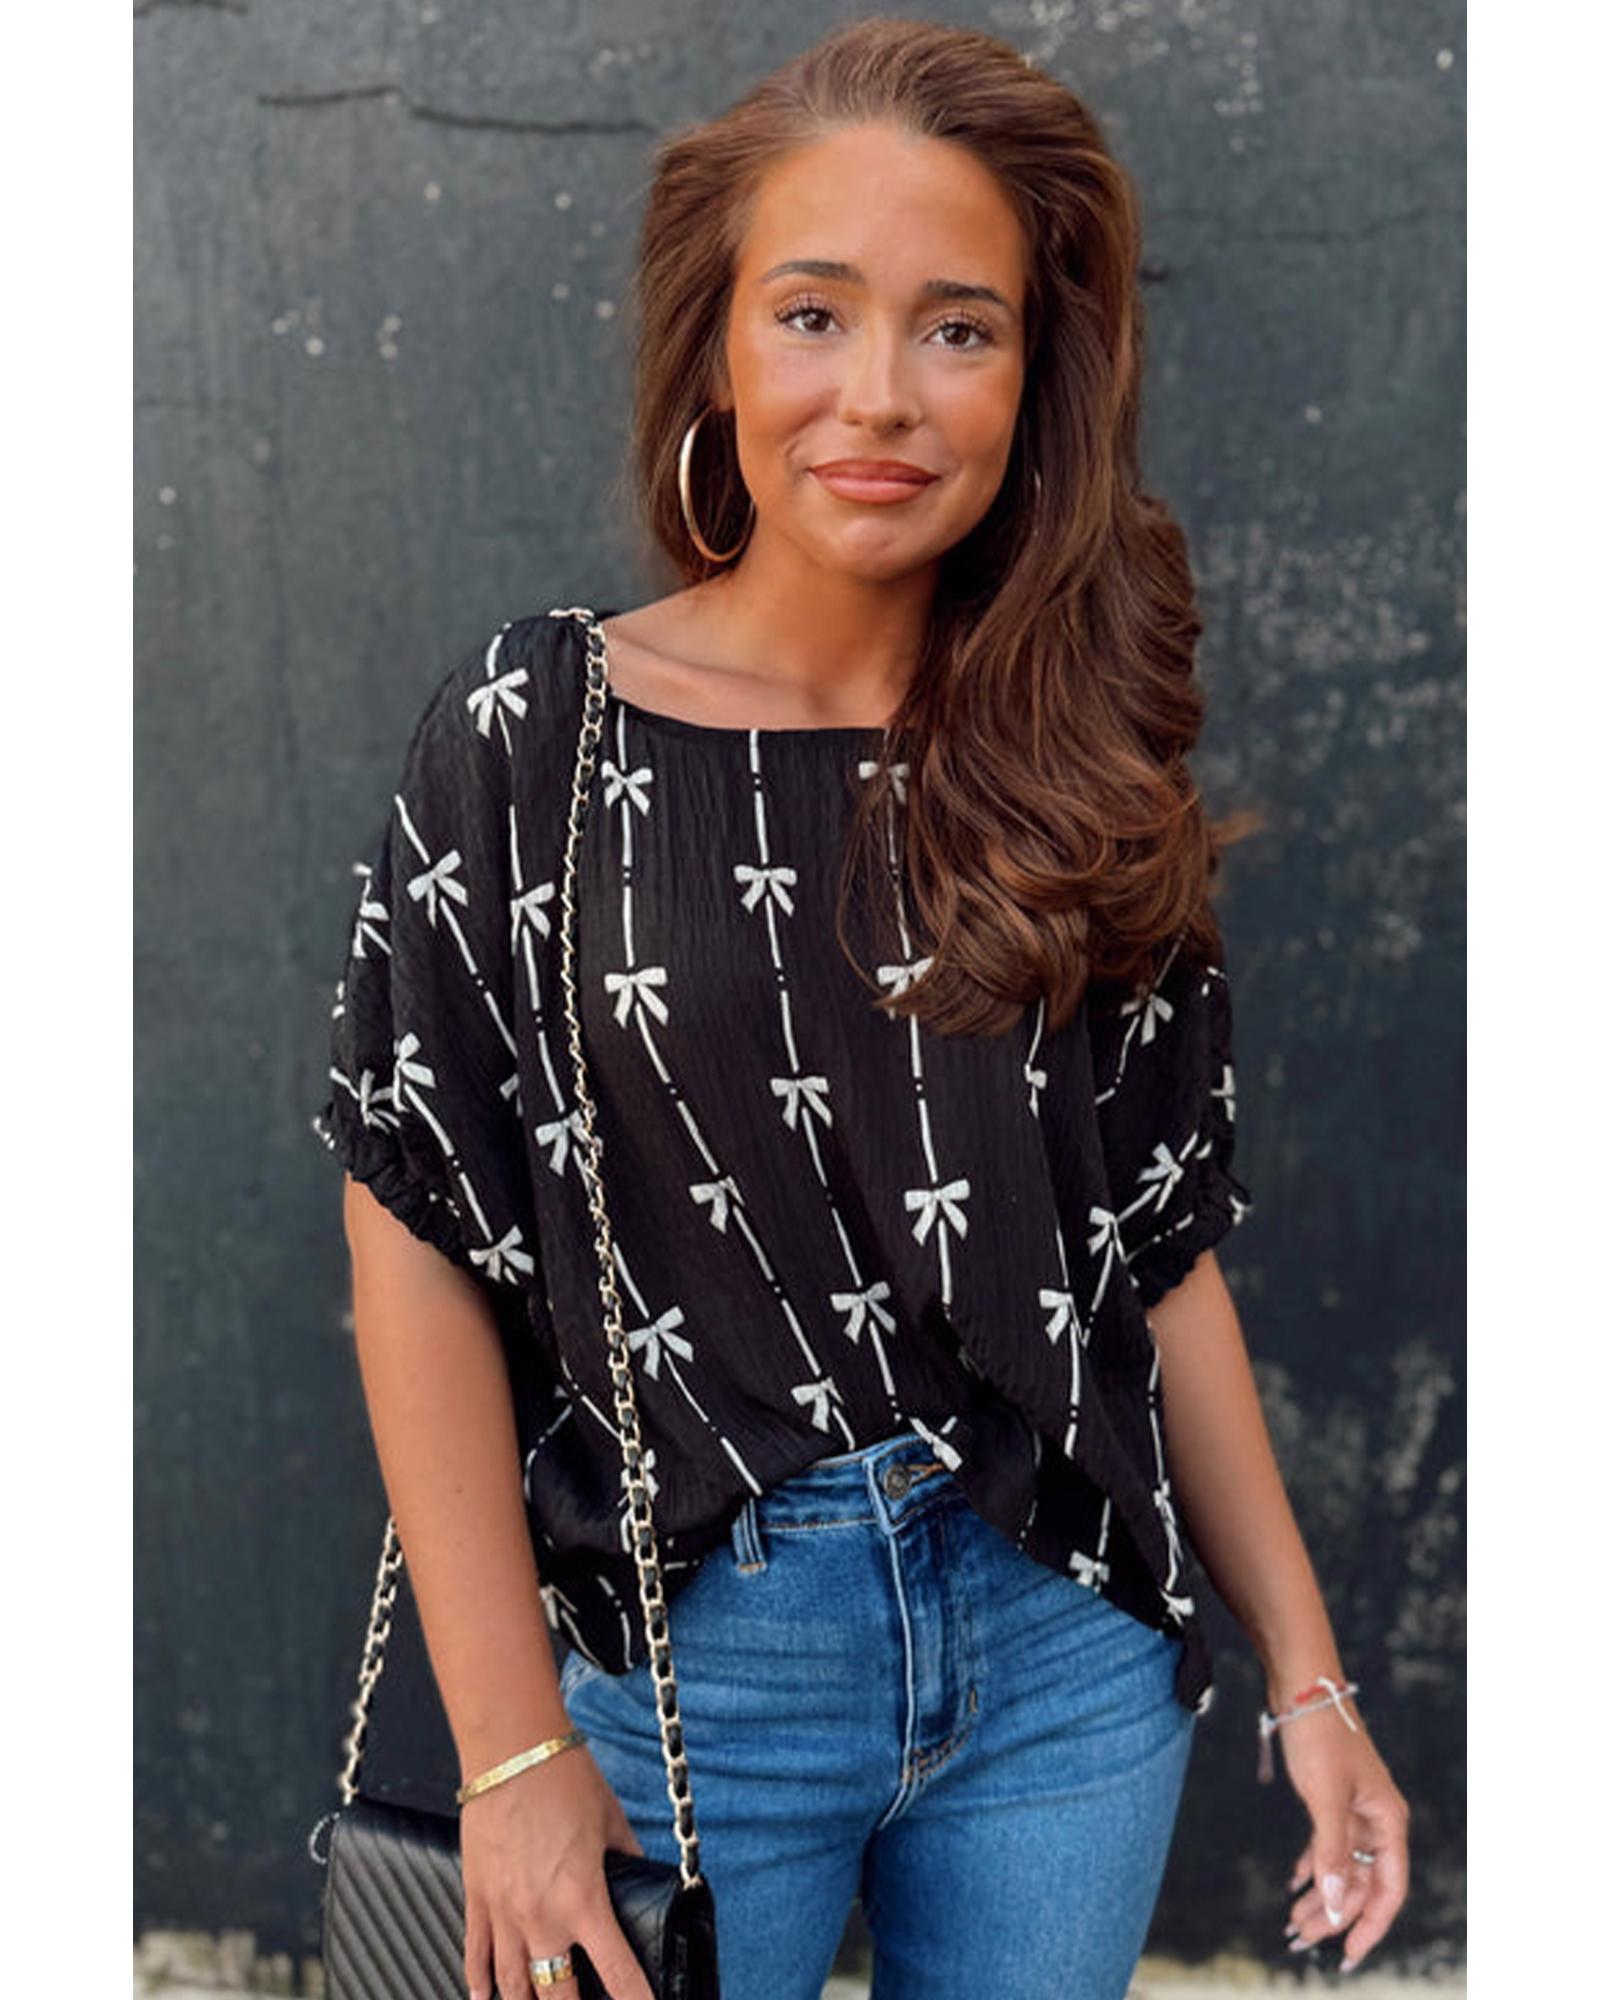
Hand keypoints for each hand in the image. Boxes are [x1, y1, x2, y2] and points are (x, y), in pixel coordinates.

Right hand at [460, 1739, 653, 1999]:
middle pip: (558, 1993)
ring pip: (513, 1985)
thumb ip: (627, 1858)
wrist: (512, 1749)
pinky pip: (474, 1955)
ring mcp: (503, 1911)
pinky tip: (485, 1997)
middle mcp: (541, 1916)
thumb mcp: (612, 1821)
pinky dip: (480, 1983)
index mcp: (583, 1900)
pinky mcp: (476, 1896)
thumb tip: (640, 1876)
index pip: (618, 1972)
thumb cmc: (563, 1776)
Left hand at [1278, 1702, 1411, 1973]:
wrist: (1303, 1686)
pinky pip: (1328, 1843)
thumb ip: (1331, 1852)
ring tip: (1292, 1922)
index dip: (1370, 1925)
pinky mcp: (1332, 1796)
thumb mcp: (1324, 1797)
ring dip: (1319, 1894)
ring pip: (1342, 1864)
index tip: (1346, 1953)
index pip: (1388, 1888)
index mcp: (1387, 1820)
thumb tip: (1335, 1905)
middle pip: (1361, 1881)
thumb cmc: (1319, 1735)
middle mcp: (1377, 1818)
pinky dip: (1313, 1864)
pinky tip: (1295, 1882)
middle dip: (1333, 1913)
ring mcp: (1354, 1808)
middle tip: (1299, 1939)